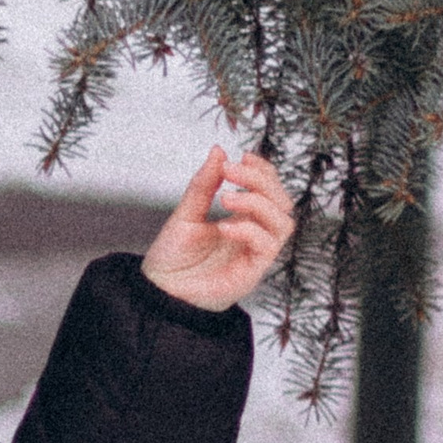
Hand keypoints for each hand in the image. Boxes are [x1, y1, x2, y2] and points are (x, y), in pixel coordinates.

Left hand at [141, 146, 295, 309]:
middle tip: (231, 171)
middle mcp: (253, 235)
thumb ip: (203, 184)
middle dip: (260, 180)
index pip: (270, 190)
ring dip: (258, 203)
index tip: (242, 156)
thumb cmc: (173, 258)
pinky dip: (249, 230)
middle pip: (282, 202)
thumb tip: (218, 150)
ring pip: (284, 222)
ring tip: (226, 198)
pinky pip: (267, 246)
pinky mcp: (252, 272)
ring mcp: (255, 254)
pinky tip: (224, 226)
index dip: (263, 171)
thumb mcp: (186, 213)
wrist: (159, 292)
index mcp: (242, 220)